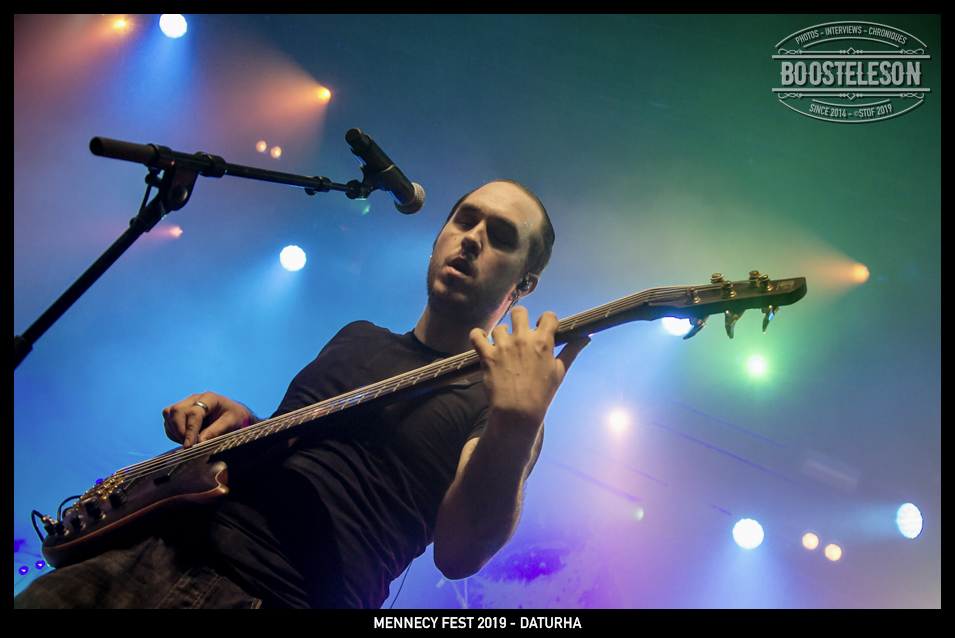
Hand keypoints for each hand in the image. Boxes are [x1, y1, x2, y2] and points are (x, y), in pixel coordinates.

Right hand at [162, 392, 251, 447]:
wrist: (230, 412)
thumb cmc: (232, 416)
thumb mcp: (230, 423)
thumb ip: (215, 431)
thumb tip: (199, 442)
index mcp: (209, 398)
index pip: (194, 413)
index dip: (190, 430)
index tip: (189, 445)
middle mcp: (195, 398)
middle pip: (176, 410)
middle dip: (178, 430)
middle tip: (187, 445)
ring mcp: (186, 403)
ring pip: (169, 413)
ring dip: (174, 431)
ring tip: (187, 442)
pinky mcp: (180, 411)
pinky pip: (168, 420)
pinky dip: (172, 432)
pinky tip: (183, 439)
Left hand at [469, 307, 588, 433]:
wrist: (517, 412)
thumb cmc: (541, 393)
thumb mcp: (559, 372)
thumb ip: (571, 351)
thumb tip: (586, 338)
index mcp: (543, 342)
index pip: (548, 316)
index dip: (546, 320)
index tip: (542, 327)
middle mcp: (522, 339)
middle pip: (519, 312)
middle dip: (520, 318)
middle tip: (520, 331)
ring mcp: (503, 346)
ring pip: (499, 327)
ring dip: (501, 333)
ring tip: (503, 344)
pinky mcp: (487, 355)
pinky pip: (476, 335)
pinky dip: (478, 335)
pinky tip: (482, 339)